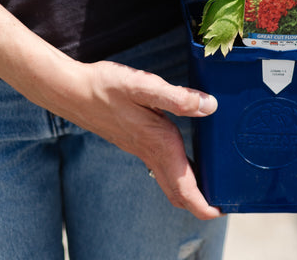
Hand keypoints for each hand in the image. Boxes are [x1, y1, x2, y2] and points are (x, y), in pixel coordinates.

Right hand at [63, 60, 221, 219]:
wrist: (73, 91)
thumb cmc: (107, 87)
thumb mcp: (144, 85)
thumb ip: (178, 98)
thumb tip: (209, 106)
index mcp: (160, 143)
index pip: (184, 189)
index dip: (204, 205)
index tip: (222, 211)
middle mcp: (151, 152)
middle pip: (177, 193)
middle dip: (200, 204)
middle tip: (222, 203)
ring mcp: (141, 149)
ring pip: (168, 182)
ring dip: (189, 191)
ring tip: (210, 185)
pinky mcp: (135, 142)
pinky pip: (160, 167)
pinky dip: (177, 173)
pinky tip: (184, 158)